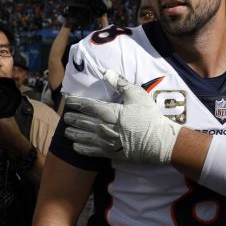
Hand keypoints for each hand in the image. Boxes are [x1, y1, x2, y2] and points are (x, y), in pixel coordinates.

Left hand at [62, 70, 180, 163]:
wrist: (159, 141)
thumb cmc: (149, 117)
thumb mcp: (137, 95)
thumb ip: (120, 84)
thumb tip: (106, 72)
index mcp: (109, 112)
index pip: (87, 106)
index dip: (76, 102)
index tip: (68, 101)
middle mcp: (104, 127)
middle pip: (83, 121)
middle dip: (73, 118)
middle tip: (66, 116)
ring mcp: (106, 142)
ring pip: (84, 137)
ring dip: (74, 133)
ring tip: (66, 131)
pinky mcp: (111, 153)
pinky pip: (92, 151)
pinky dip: (82, 149)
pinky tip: (76, 147)